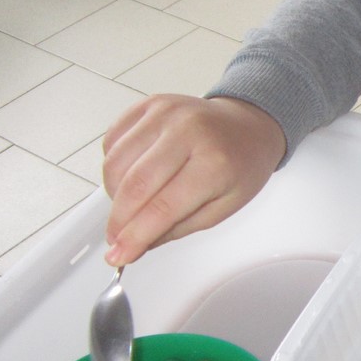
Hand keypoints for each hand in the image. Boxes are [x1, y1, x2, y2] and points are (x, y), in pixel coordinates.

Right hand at [101, 95, 286, 265]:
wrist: (248, 124)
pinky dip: (114, 167)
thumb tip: (134, 245)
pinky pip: (112, 142)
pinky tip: (132, 177)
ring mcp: (165, 112)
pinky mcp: (148, 104)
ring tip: (131, 206)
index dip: (135, 237)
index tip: (119, 256)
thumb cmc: (241, 164)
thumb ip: (178, 228)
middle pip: (134, 185)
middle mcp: (188, 131)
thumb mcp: (224, 207)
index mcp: (214, 161)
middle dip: (118, 221)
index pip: (163, 207)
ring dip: (114, 195)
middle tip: (116, 240)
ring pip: (115, 164)